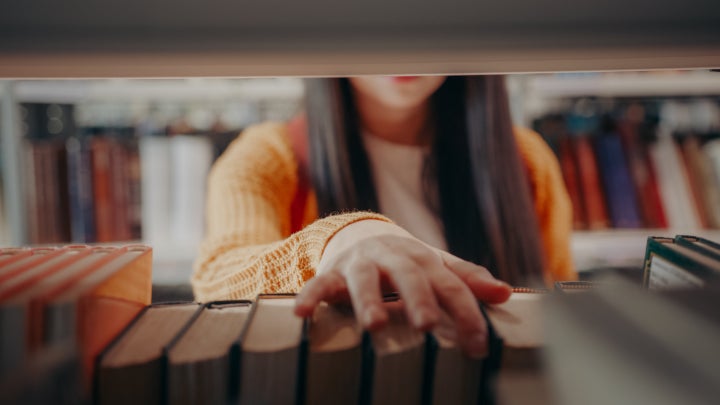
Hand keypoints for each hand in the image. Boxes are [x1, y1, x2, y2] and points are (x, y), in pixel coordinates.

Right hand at [294, 220, 511, 357]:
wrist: (362, 234)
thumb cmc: (406, 260)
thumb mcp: (437, 265)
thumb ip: (467, 278)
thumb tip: (505, 292)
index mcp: (425, 259)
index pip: (452, 285)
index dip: (466, 313)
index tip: (479, 345)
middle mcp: (395, 257)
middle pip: (409, 276)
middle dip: (418, 299)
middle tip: (426, 324)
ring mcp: (362, 263)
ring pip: (365, 278)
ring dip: (368, 299)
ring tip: (374, 323)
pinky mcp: (334, 271)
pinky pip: (320, 282)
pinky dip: (311, 295)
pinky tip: (302, 313)